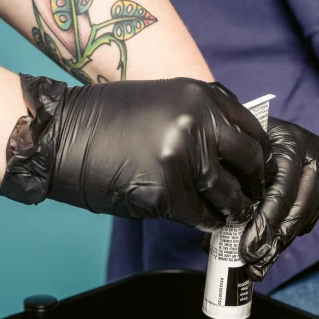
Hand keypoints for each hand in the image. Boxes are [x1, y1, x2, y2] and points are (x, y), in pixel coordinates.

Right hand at [0, 75, 276, 229]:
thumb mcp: (165, 101)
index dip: (259, 157)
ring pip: (227, 194)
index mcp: (202, 95)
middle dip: (252, 186)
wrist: (60, 135)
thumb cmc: (107, 120)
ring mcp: (184, 156)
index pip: (253, 131)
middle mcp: (198, 121)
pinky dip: (205, 222)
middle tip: (249, 199)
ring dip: (232, 209)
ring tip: (230, 215)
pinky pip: (199, 215)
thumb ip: (202, 120)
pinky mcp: (166, 190)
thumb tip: (235, 152)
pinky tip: (204, 223)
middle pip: (249, 163)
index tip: (257, 173)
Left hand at [239, 117, 318, 280]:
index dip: (264, 223)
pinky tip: (271, 250)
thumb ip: (231, 188)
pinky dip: (288, 235)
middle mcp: (310, 155)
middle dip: (274, 240)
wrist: (257, 128)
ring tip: (260, 265)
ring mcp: (318, 172)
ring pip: (304, 215)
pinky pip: (308, 219)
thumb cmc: (239, 143)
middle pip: (297, 206)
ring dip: (280, 244)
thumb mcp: (233, 157)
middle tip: (254, 263)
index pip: (281, 190)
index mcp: (289, 141)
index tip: (248, 250)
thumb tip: (214, 240)